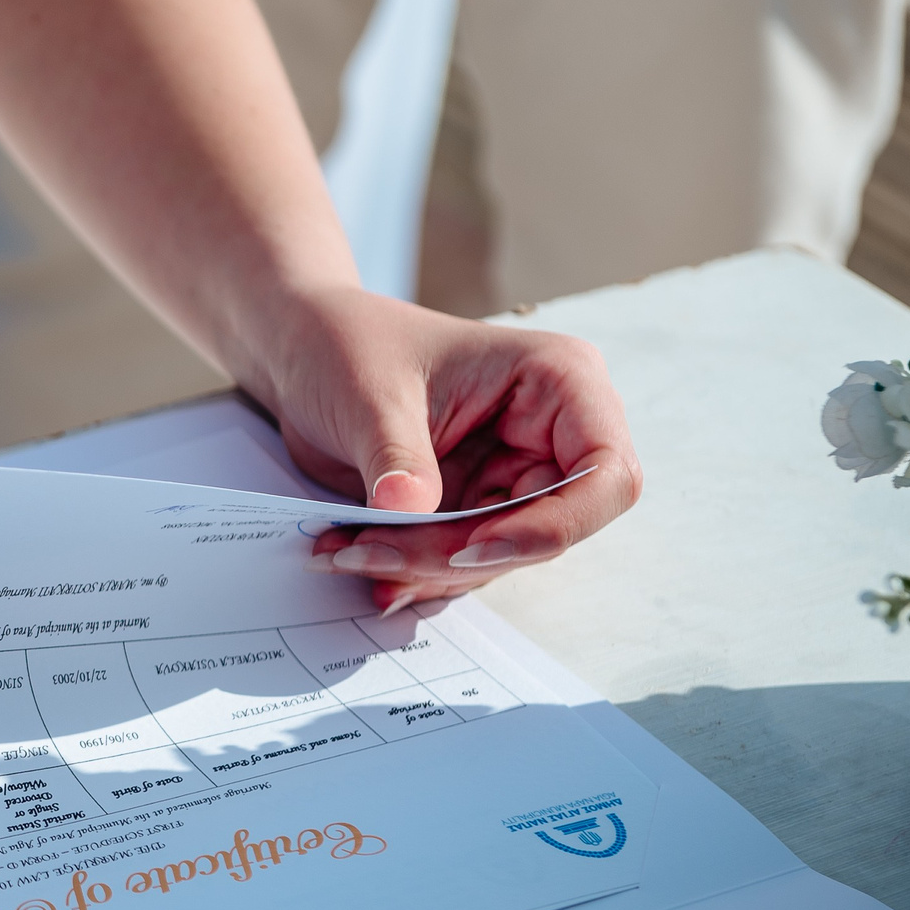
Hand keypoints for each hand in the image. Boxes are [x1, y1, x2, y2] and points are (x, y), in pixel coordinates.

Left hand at [230, 287, 640, 608]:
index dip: (554, 525)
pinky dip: (408, 567)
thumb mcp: (369, 395)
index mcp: (558, 380)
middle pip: (544, 528)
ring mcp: (511, 472)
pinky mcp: (472, 503)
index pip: (605, 474)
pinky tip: (353, 556)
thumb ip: (397, 454)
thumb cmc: (348, 342)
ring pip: (497, 552)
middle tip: (368, 554)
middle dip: (456, 554)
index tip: (471, 548)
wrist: (303, 349)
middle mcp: (550, 432)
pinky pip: (459, 556)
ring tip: (343, 552)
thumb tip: (410, 508)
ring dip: (422, 568)